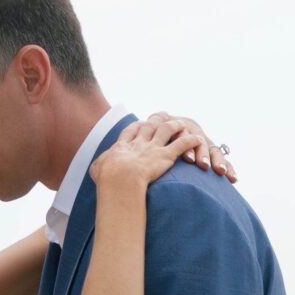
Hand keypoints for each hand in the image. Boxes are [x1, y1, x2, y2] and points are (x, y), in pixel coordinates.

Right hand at [91, 114, 230, 193]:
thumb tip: (96, 168)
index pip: (131, 131)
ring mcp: (152, 148)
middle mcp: (139, 143)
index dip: (137, 126)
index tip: (140, 123)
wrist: (119, 178)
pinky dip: (190, 140)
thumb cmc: (106, 177)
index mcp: (123, 146)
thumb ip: (99, 166)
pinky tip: (198, 138)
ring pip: (166, 131)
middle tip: (162, 116)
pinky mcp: (165, 156)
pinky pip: (181, 145)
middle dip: (156, 120)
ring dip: (175, 125)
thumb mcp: (97, 169)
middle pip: (150, 126)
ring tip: (182, 123)